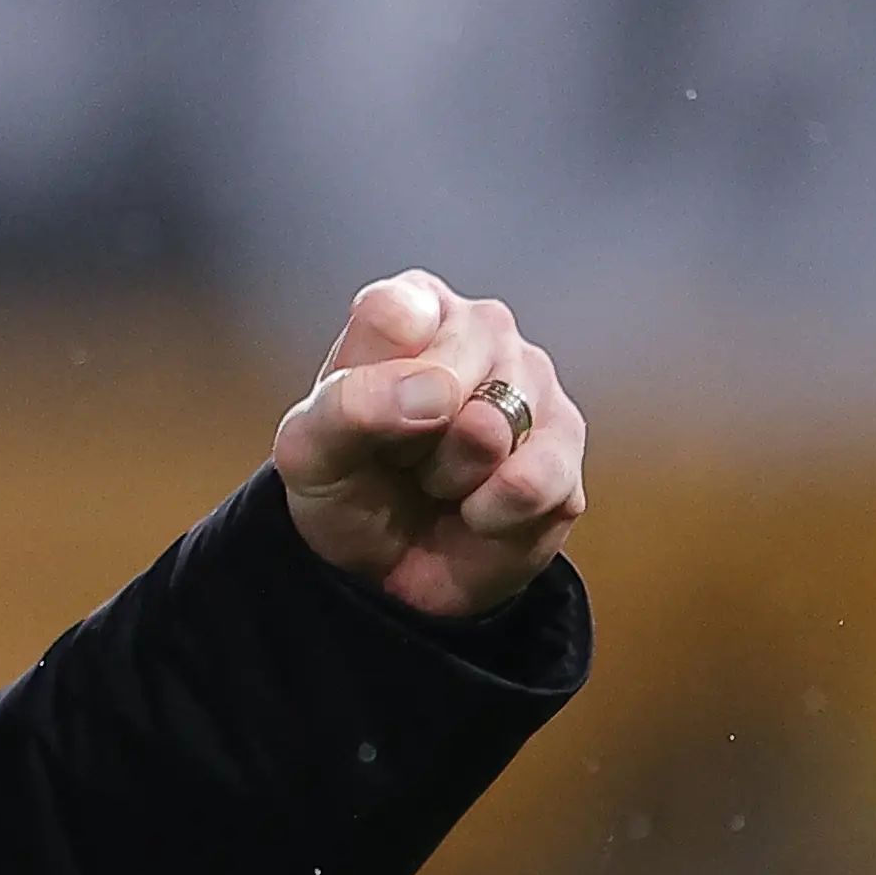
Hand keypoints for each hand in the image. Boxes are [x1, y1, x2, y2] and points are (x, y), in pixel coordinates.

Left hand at [273, 270, 586, 619]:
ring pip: (493, 430)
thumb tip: (437, 389)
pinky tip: (474, 514)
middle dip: (410, 439)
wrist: (386, 568)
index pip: (394, 314)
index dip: (372, 382)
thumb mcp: (308, 451)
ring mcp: (537, 386)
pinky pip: (534, 482)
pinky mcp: (567, 451)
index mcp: (413, 306)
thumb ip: (349, 406)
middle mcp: (484, 329)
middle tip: (398, 457)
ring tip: (434, 483)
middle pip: (447, 376)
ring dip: (449, 478)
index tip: (361, 415)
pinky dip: (489, 515)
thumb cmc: (345, 484)